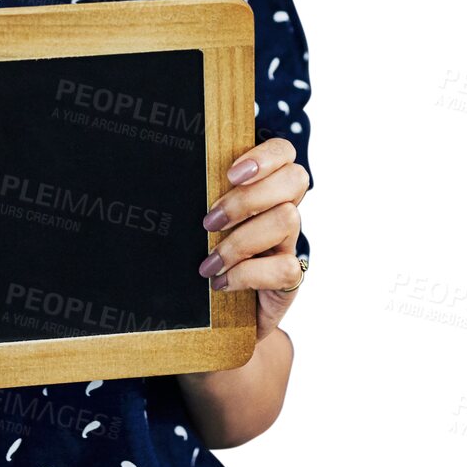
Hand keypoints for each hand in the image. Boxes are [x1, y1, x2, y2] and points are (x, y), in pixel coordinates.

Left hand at [196, 137, 309, 343]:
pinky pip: (285, 268)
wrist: (219, 314)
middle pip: (294, 178)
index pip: (284, 151)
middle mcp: (284, 209)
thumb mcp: (205, 222)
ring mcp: (290, 243)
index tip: (231, 174)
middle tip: (210, 221)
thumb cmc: (208, 256)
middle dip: (247, 198)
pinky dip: (247, 275)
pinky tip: (222, 282)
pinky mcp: (291, 278)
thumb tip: (172, 172)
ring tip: (209, 261)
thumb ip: (203, 196)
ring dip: (240, 240)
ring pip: (287, 218)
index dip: (265, 156)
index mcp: (264, 187)